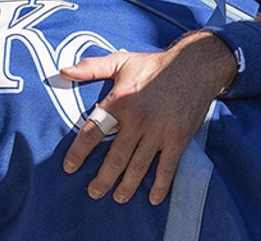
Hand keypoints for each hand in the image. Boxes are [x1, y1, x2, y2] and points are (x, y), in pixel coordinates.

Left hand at [59, 31, 236, 204]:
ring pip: (138, 166)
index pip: (92, 132)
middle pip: (115, 157)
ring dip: (127, 186)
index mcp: (120, 101)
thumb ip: (92, 67)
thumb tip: (63, 72)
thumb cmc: (155, 65)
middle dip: (102, 179)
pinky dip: (160, 185)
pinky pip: (167, 166)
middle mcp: (138, 119)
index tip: (69, 168)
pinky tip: (153, 198)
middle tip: (93, 192)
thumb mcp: (121, 61)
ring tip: (118, 198)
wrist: (197, 65)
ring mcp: (159, 130)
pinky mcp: (178, 137)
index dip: (78, 153)